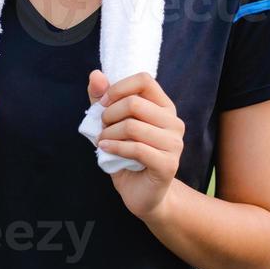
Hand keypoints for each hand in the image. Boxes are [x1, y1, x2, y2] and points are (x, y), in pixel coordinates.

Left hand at [87, 70, 183, 221]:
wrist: (142, 194)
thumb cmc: (127, 155)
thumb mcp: (111, 124)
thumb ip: (103, 99)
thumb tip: (95, 75)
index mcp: (164, 107)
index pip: (144, 80)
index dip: (118, 88)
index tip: (103, 103)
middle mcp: (174, 122)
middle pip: (134, 103)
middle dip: (109, 115)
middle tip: (101, 128)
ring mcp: (175, 144)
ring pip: (133, 126)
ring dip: (109, 134)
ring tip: (102, 141)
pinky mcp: (168, 164)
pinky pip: (136, 148)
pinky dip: (114, 148)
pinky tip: (105, 150)